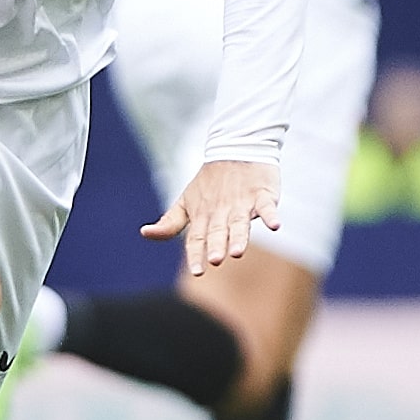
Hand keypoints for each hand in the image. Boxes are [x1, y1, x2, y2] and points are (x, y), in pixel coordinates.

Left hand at [143, 158, 280, 276]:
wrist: (236, 148)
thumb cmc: (209, 183)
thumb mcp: (186, 202)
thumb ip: (169, 223)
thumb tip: (144, 233)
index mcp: (203, 216)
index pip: (197, 238)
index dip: (197, 254)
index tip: (198, 272)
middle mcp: (221, 212)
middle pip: (218, 231)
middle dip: (217, 245)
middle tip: (216, 259)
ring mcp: (242, 203)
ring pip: (240, 222)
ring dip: (239, 236)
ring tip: (239, 251)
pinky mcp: (261, 194)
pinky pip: (267, 206)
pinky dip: (271, 215)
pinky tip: (275, 225)